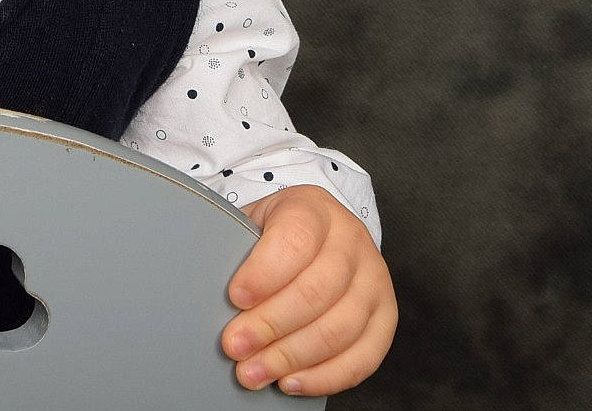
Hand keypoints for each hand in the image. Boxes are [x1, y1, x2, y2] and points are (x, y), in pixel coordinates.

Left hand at [220, 184, 395, 395]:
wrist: (315, 235)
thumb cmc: (273, 236)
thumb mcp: (251, 224)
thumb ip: (234, 251)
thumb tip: (206, 294)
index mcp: (315, 208)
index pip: (296, 240)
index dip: (264, 273)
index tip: (235, 298)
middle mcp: (352, 240)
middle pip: (317, 290)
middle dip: (270, 325)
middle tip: (235, 346)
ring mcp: (374, 278)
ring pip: (340, 327)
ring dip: (292, 357)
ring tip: (255, 372)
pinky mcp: (385, 316)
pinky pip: (364, 356)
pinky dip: (325, 376)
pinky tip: (290, 382)